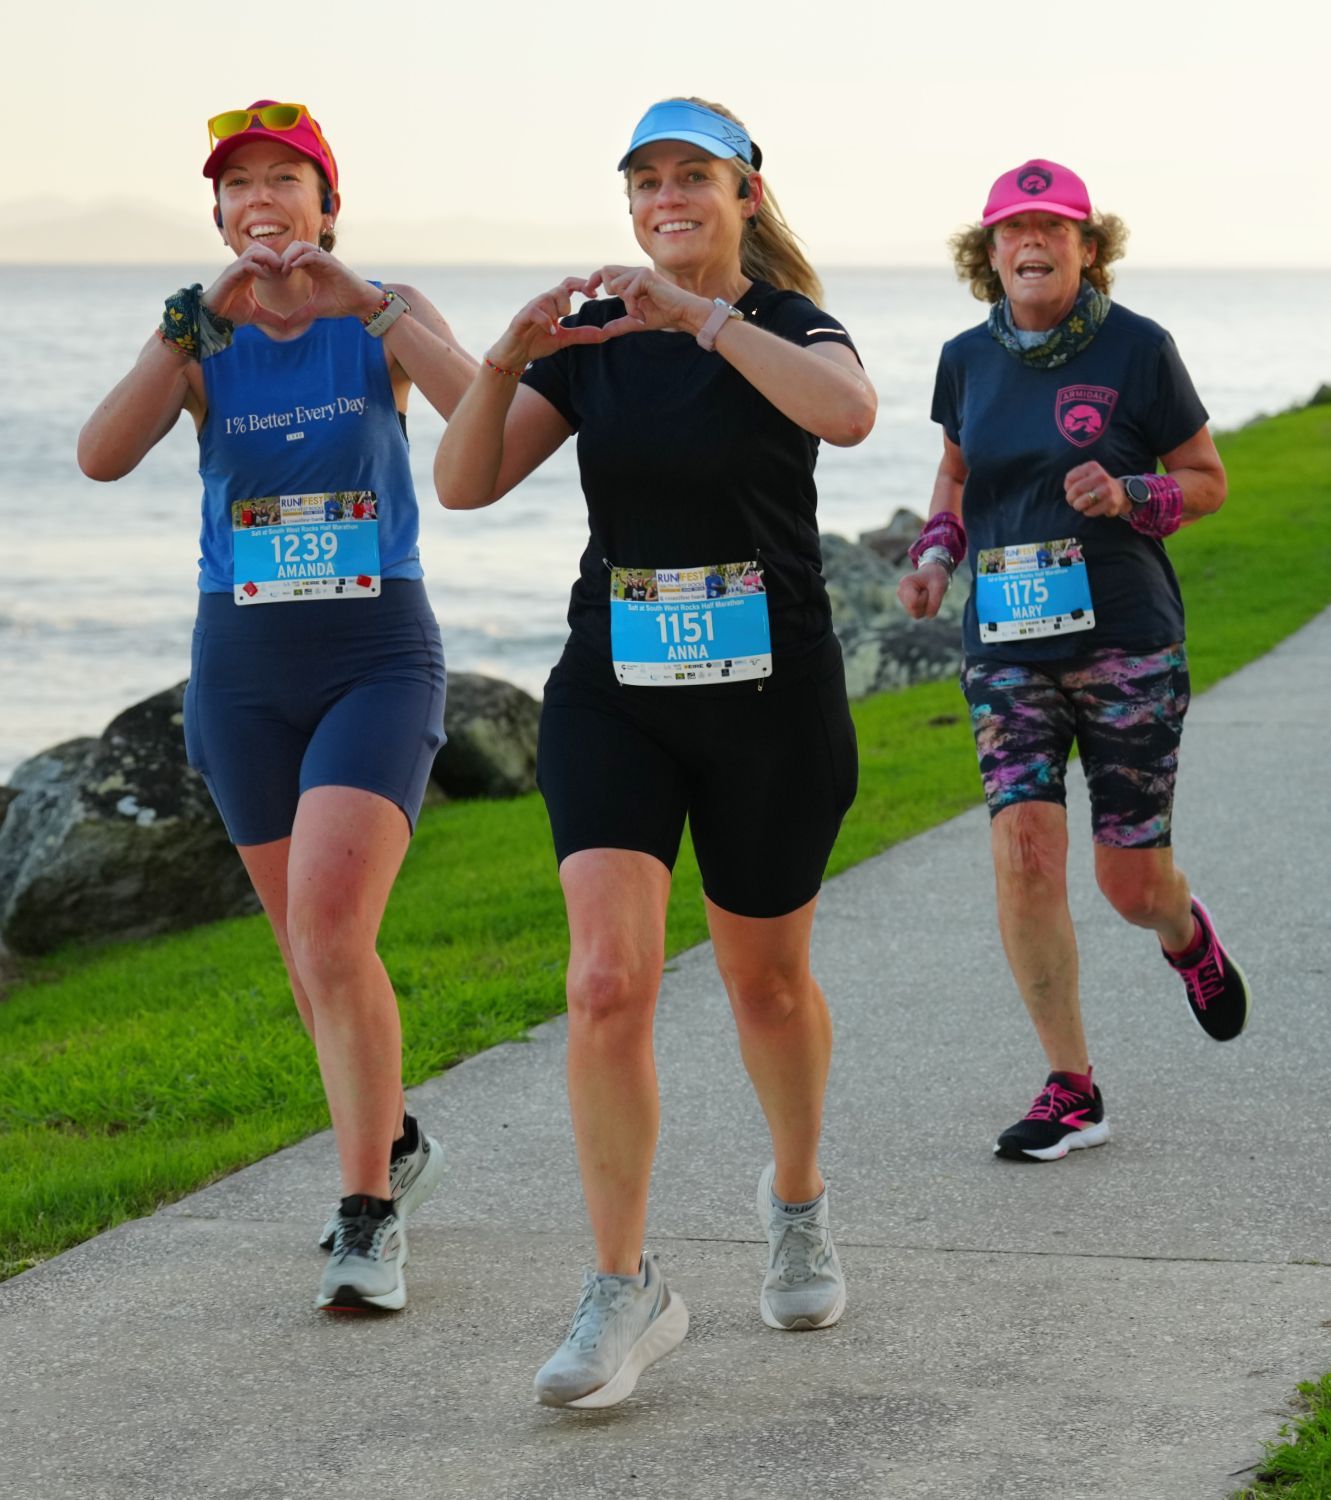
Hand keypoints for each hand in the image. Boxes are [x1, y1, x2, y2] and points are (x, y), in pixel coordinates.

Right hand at [201, 244, 288, 330]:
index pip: (264, 255)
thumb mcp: (258, 314)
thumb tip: (287, 326)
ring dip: (268, 259)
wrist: (213, 316)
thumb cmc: (231, 311)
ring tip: (276, 272)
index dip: (277, 261)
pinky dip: (258, 268)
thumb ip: (273, 317)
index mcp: (249, 272)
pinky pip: (245, 264)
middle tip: (284, 272)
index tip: (286, 274)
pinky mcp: (230, 275)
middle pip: (259, 248)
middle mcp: (242, 267)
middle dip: (274, 257)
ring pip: (253, 251)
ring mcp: (235, 269)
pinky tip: (265, 278)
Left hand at [279, 242, 383, 322]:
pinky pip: (313, 254)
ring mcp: (324, 260)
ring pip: (301, 246)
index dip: (281, 263)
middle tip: (277, 273)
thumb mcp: (314, 310)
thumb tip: (284, 326)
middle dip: (282, 257)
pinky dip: (301, 258)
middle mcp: (317, 261)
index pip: (292, 256)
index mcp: (312, 268)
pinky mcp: (332, 262)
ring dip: (290, 255)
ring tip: (285, 270)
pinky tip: (294, 268)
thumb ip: (299, 315)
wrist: (359, 304)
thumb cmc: (340, 304)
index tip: (274, 276)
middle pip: (294, 246)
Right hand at [486, 276, 636, 368]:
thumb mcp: (564, 339)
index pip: (569, 284)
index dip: (582, 285)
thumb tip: (605, 334)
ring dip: (554, 314)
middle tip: (563, 318)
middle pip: (559, 290)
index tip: (595, 295)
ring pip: (547, 299)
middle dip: (566, 304)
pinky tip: (550, 331)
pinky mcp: (521, 318)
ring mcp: (531, 308)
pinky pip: (535, 312)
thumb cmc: (537, 343)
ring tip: (553, 329)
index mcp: (553, 304)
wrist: (515, 355)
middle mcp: (542, 302)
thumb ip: (582, 335)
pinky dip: (545, 321)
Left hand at [585, 265, 710, 333]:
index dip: (593, 281)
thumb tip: (602, 332)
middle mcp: (634, 271)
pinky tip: (643, 313)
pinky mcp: (646, 276)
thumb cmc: (664, 314)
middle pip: (605, 271)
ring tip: (639, 314)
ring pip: (615, 284)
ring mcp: (640, 272)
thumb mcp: (635, 321)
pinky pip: (627, 293)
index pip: (605, 271)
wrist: (683, 314)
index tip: (590, 295)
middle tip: (618, 306)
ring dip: (625, 305)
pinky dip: (632, 307)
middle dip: (606, 290)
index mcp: (630, 278)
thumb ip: (619, 324)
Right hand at [897, 563, 950, 619]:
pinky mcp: (906, 605)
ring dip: (926, 607)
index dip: (925, 600)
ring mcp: (902, 599)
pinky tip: (925, 598)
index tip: (927, 589)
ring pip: (916, 614)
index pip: (914, 603)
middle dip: (926, 604)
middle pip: (914, 611)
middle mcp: (900, 592)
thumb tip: (929, 616)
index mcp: (905, 583)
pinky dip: (925, 608)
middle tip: (928, 592)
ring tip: (927, 594)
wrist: (933, 572)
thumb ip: (935, 601)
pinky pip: (917, 614)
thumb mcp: (940, 586)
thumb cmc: (935, 576)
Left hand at [1064, 461, 1127, 518]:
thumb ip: (1072, 480)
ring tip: (1081, 506)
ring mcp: (1107, 489)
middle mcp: (1101, 476)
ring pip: (1082, 502)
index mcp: (1092, 467)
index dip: (1067, 487)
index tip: (1072, 489)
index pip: (1070, 478)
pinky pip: (1090, 511)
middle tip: (1073, 502)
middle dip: (1070, 499)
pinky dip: (1087, 512)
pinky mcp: (1111, 502)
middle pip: (1075, 490)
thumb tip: (1069, 491)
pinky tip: (1092, 509)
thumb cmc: (1095, 486)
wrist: (1120, 493)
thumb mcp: (1085, 476)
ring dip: (1078, 506)